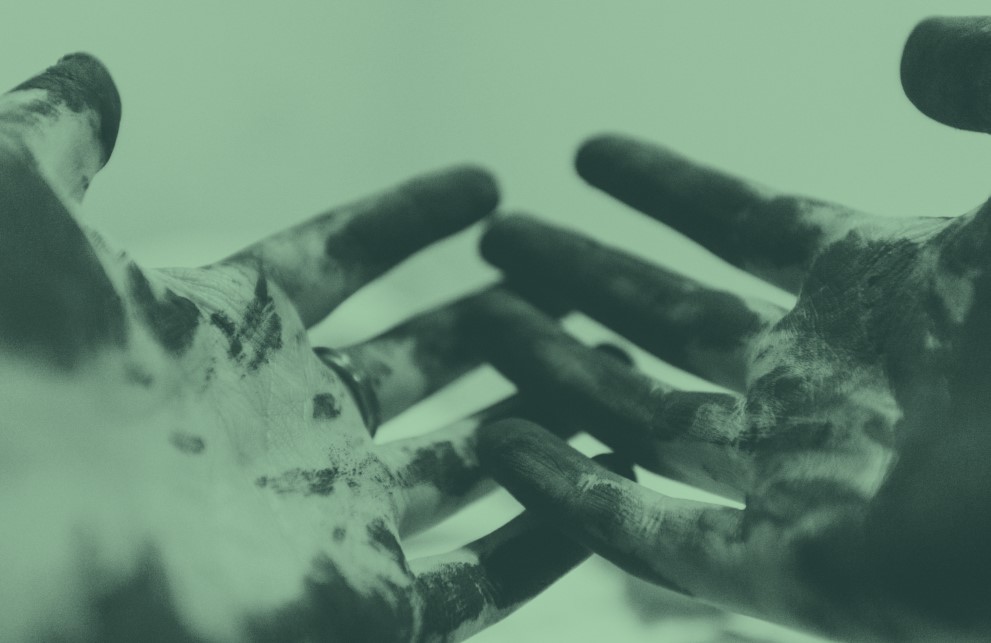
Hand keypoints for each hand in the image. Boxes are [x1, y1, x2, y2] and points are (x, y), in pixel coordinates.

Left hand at [0, 54, 620, 642]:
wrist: (8, 555)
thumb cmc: (5, 385)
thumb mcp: (18, 223)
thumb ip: (56, 139)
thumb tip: (100, 73)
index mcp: (221, 339)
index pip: (340, 261)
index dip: (410, 218)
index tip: (485, 185)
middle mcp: (283, 426)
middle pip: (418, 364)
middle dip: (493, 324)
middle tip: (569, 285)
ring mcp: (327, 517)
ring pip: (465, 463)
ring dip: (536, 418)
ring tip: (612, 370)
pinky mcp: (364, 605)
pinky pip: (481, 573)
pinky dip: (547, 532)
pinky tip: (607, 484)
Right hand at [471, 17, 990, 641]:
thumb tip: (904, 45)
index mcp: (885, 288)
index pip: (741, 223)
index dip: (663, 186)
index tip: (589, 153)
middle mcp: (829, 382)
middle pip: (669, 318)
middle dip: (582, 274)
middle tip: (502, 236)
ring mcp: (806, 476)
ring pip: (645, 418)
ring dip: (559, 369)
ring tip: (479, 319)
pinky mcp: (798, 571)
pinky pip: (658, 531)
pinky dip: (573, 493)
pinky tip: (501, 445)